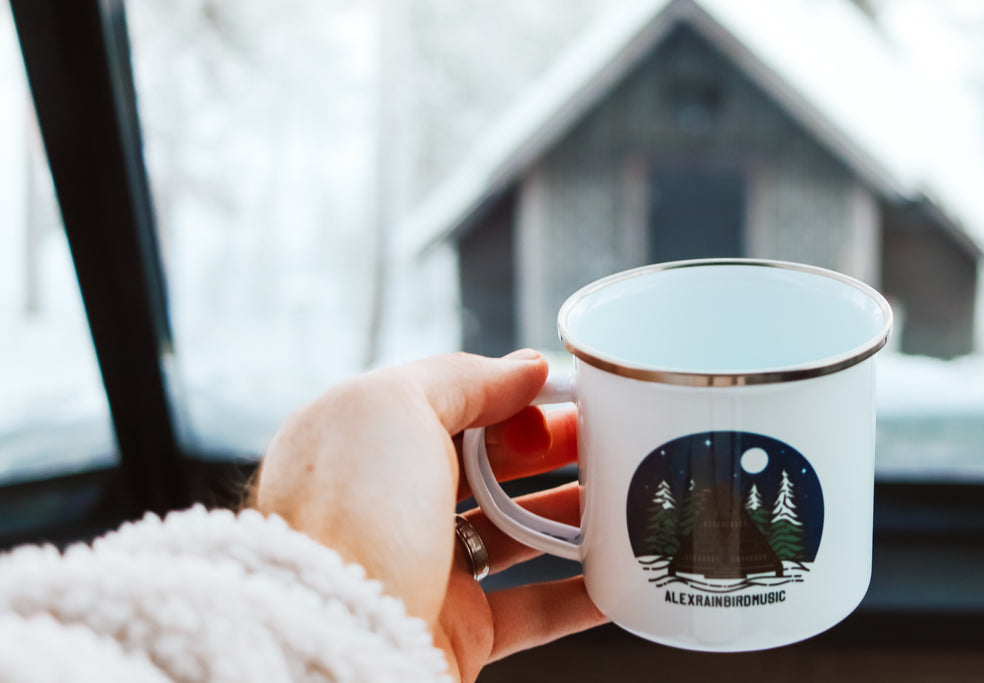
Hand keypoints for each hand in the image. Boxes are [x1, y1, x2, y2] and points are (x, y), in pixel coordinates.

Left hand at [252, 349, 605, 680]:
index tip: (571, 390)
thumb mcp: (394, 407)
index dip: (511, 393)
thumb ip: (462, 377)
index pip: (451, 403)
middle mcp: (389, 507)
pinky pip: (532, 609)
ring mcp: (424, 571)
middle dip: (551, 447)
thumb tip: (524, 368)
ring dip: (572, 514)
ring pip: (515, 533)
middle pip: (489, 466)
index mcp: (364, 446)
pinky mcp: (456, 632)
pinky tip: (618, 570)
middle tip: (607, 439)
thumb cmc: (348, 516)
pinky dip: (579, 592)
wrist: (330, 645)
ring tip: (623, 496)